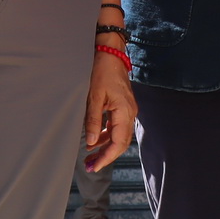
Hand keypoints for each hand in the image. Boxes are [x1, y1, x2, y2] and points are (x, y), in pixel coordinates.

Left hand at [85, 49, 136, 172]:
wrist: (110, 53)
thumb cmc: (102, 71)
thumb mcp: (94, 96)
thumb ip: (93, 120)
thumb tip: (92, 142)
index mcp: (124, 112)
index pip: (118, 143)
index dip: (106, 157)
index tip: (94, 166)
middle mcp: (130, 113)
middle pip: (120, 142)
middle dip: (106, 156)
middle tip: (90, 165)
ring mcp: (128, 110)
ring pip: (119, 135)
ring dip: (105, 146)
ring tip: (90, 155)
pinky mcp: (123, 106)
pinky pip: (117, 126)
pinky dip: (106, 135)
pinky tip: (95, 139)